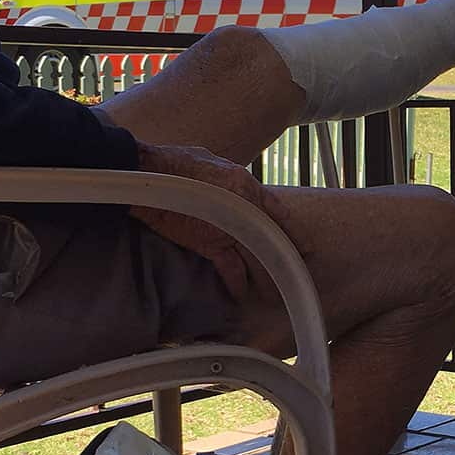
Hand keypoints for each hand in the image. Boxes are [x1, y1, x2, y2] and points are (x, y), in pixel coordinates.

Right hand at [130, 142, 289, 298]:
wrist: (150, 175)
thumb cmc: (174, 163)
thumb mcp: (213, 161)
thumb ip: (229, 177)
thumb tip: (231, 184)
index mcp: (248, 184)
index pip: (281, 213)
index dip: (294, 232)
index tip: (304, 245)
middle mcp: (246, 206)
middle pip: (276, 239)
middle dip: (287, 258)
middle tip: (295, 274)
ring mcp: (230, 226)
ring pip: (259, 258)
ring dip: (267, 278)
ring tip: (273, 293)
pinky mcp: (211, 243)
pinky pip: (231, 269)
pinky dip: (237, 284)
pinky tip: (240, 293)